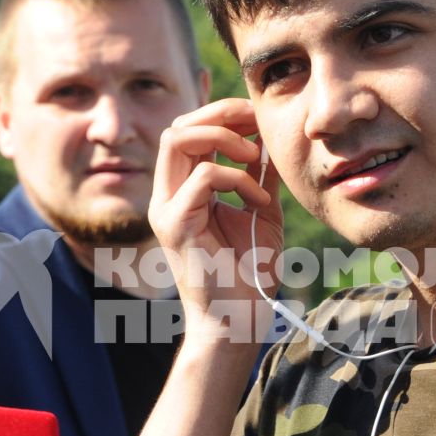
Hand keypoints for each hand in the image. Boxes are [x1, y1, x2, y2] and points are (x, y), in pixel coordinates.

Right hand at [151, 97, 281, 340]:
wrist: (237, 321)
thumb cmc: (248, 273)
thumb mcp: (260, 211)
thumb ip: (260, 176)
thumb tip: (268, 138)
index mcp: (183, 190)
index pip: (189, 130)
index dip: (223, 115)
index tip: (258, 121)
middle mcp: (167, 195)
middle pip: (178, 125)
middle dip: (221, 114)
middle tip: (257, 126)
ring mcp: (167, 209)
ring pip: (177, 138)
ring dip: (223, 137)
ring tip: (254, 159)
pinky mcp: (176, 225)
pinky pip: (204, 176)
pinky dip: (238, 178)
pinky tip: (259, 200)